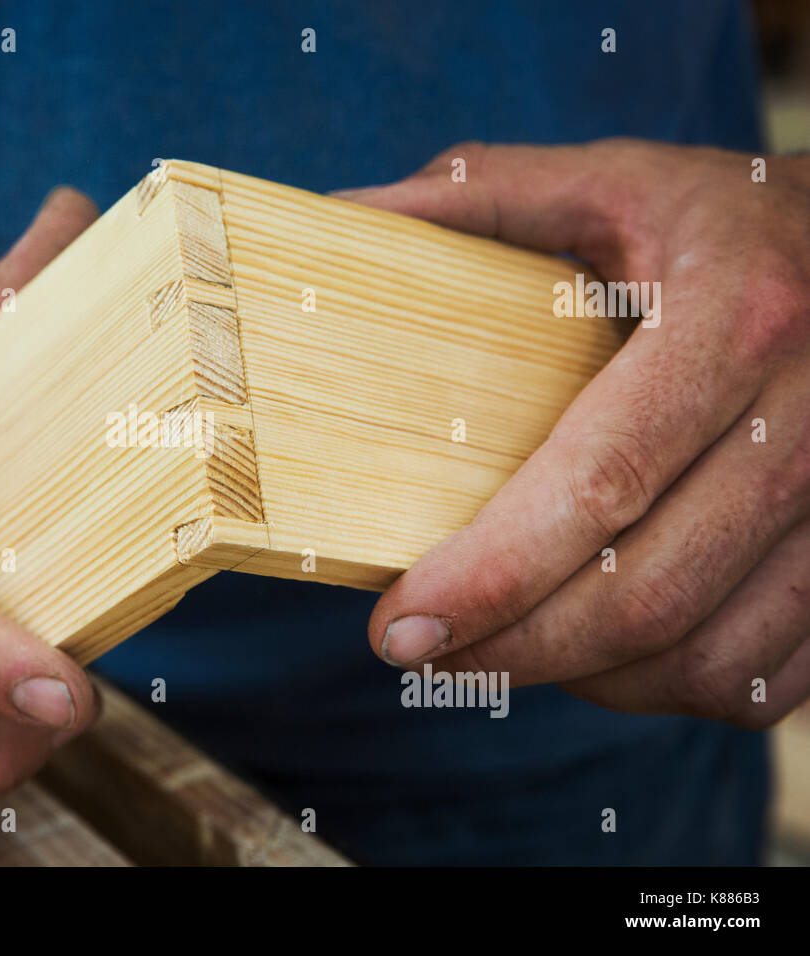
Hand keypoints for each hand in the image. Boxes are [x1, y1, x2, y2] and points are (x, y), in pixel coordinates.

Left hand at [342, 140, 809, 727]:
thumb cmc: (730, 220)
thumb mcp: (616, 180)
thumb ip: (481, 194)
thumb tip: (341, 220)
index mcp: (735, 320)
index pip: (601, 482)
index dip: (493, 574)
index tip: (398, 625)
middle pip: (647, 594)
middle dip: (515, 649)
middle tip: (421, 652)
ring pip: (707, 657)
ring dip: (584, 678)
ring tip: (500, 649)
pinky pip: (765, 678)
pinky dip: (668, 688)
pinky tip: (601, 653)